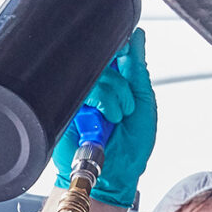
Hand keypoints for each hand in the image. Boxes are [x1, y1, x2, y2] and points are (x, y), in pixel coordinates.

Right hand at [53, 29, 156, 206]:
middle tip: (127, 105)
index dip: (120, 49)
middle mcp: (97, 87)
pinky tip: (103, 119)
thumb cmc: (131, 146)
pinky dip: (99, 104)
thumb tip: (138, 35)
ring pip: (94, 75)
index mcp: (117, 82)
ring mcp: (81, 96)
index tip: (126, 53)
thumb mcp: (144, 103)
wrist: (114, 175)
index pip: (114, 51)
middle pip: (103, 61)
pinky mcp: (68, 108)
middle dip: (120, 81)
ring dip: (113, 97)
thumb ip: (137, 69)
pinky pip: (80, 91)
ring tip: (116, 118)